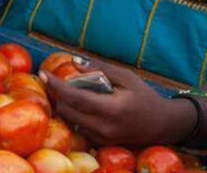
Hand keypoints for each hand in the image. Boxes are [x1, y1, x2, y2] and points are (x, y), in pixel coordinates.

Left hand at [42, 58, 195, 147]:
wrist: (163, 125)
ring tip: (65, 91)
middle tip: (53, 81)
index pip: (75, 98)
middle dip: (57, 95)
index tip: (43, 74)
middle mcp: (104, 127)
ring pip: (70, 121)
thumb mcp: (127, 77)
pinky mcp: (101, 143)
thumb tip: (74, 61)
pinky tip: (78, 104)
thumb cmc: (145, 97)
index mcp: (112, 109)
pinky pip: (79, 128)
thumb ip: (100, 68)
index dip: (56, 86)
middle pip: (67, 111)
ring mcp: (102, 138)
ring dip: (64, 106)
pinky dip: (74, 115)